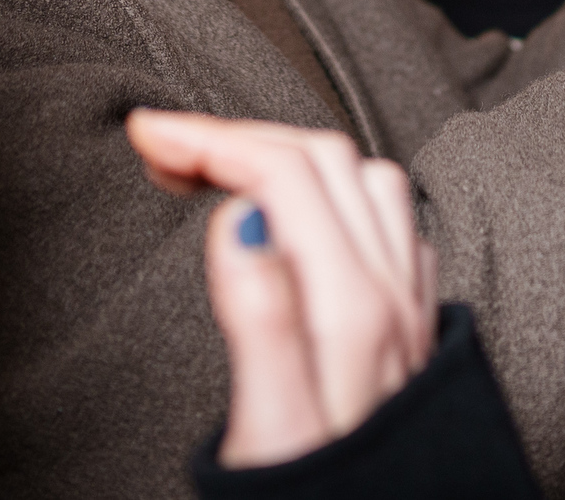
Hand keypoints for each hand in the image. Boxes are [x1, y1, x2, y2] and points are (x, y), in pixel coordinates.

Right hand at [125, 110, 437, 468]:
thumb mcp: (272, 432)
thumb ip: (262, 322)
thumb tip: (240, 222)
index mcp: (353, 307)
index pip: (284, 171)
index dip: (211, 137)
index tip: (148, 134)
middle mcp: (393, 293)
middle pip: (324, 158)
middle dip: (239, 133)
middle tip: (165, 148)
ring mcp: (412, 305)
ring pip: (364, 179)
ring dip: (291, 154)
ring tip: (222, 168)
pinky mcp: (416, 327)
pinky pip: (389, 223)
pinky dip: (333, 193)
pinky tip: (298, 220)